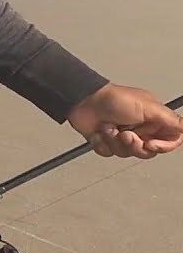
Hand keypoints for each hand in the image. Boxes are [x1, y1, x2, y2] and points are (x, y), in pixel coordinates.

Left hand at [67, 84, 182, 158]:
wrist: (84, 101)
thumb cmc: (113, 99)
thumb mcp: (147, 107)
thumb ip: (170, 120)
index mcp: (154, 121)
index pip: (170, 141)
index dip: (162, 146)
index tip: (150, 144)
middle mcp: (140, 130)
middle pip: (147, 152)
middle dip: (133, 145)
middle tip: (125, 134)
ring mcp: (122, 136)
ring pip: (126, 153)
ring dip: (114, 141)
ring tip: (108, 127)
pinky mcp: (106, 141)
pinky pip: (108, 153)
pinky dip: (102, 143)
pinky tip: (99, 131)